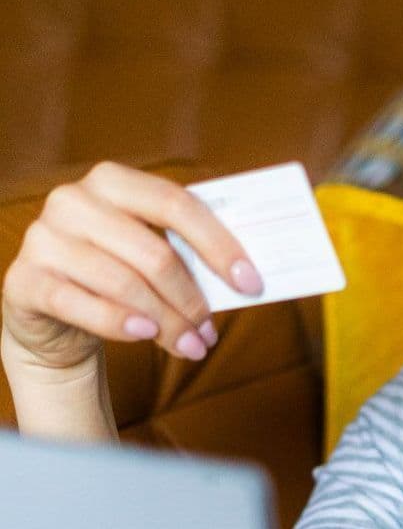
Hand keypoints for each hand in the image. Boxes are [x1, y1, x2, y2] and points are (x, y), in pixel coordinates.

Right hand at [1, 160, 261, 373]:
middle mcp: (73, 201)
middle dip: (191, 299)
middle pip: (154, 253)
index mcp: (113, 182)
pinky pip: (82, 305)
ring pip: (124, 283)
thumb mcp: (154, 257)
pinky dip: (120, 323)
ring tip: (191, 347)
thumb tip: (245, 278)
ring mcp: (44, 238)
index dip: (219, 245)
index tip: (250, 282)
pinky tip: (146, 336)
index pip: (176, 204)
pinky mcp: (25, 279)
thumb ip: (190, 257)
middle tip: (211, 331)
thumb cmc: (120, 278)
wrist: (56, 312)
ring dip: (166, 322)